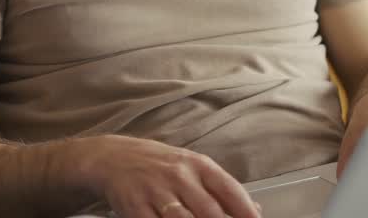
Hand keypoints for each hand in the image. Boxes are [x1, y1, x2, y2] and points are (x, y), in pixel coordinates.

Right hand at [79, 135, 260, 217]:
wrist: (112, 157)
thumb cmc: (157, 165)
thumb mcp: (190, 166)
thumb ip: (220, 188)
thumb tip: (255, 209)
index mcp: (198, 165)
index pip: (230, 190)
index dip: (247, 212)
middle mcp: (179, 176)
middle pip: (210, 211)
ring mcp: (156, 191)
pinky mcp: (136, 206)